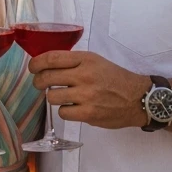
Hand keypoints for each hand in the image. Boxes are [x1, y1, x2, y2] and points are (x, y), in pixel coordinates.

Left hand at [28, 51, 148, 129]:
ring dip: (54, 97)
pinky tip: (74, 108)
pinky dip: (66, 111)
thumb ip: (75, 62)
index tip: (33, 68)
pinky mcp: (88, 113)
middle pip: (47, 77)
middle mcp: (85, 75)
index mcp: (87, 59)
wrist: (138, 98)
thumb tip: (47, 65)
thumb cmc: (116, 79)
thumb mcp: (97, 62)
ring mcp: (86, 95)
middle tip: (41, 84)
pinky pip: (63, 113)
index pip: (52, 58)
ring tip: (63, 97)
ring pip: (52, 97)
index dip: (36, 63)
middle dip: (39, 82)